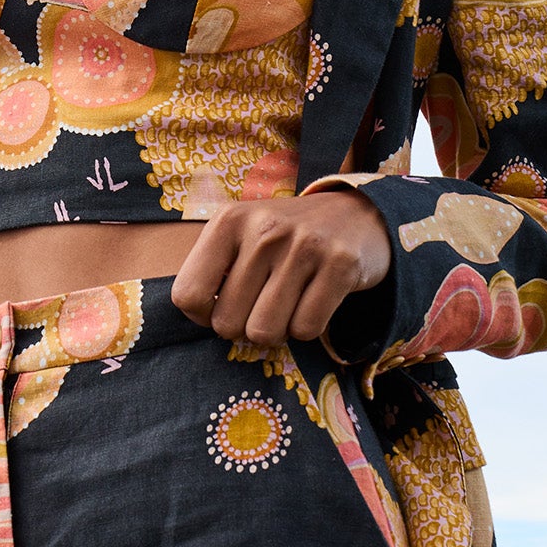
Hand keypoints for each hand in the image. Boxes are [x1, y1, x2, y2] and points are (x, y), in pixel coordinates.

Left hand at [170, 192, 389, 348]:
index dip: (203, 315)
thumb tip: (198, 317)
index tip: (223, 305)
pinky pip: (306, 330)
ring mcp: (304, 246)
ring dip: (277, 330)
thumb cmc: (286, 238)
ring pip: (264, 332)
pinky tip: (315, 300)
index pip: (187, 295)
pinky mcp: (340, 265)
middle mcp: (264, 230)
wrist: (358, 215)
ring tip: (289, 303)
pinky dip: (308, 328)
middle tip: (263, 305)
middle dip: (243, 326)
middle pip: (227, 323)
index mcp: (229, 221)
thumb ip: (211, 270)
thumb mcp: (242, 236)